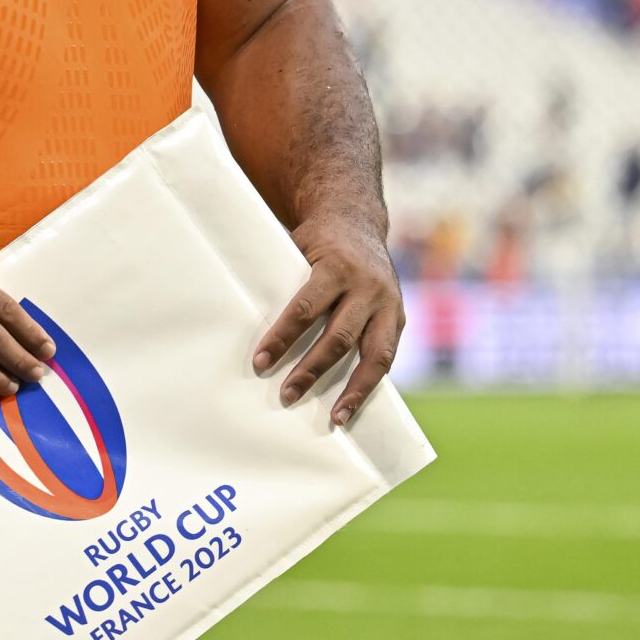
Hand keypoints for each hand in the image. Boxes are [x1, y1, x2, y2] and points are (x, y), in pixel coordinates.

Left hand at [251, 211, 403, 426]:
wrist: (358, 221)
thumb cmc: (315, 240)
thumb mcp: (296, 247)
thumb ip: (281, 278)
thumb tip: (241, 314)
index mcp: (336, 266)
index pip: (304, 307)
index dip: (282, 336)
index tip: (260, 361)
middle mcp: (367, 287)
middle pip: (338, 337)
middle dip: (311, 369)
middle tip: (286, 395)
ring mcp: (388, 304)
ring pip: (374, 355)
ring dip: (353, 390)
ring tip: (335, 418)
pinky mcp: (399, 318)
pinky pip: (386, 357)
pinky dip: (371, 383)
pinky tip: (353, 405)